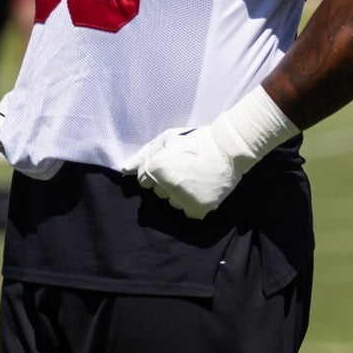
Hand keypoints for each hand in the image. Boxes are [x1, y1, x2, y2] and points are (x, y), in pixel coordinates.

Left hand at [127, 86, 296, 220]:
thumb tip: (124, 170)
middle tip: (186, 170)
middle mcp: (167, 185)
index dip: (156, 173)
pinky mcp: (199, 207)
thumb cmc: (194, 141)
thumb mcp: (166, 140)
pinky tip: (202, 189)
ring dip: (180, 195)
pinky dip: (193, 204)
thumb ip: (143, 155)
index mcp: (156, 168)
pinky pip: (188, 212)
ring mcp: (183, 198)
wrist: (228, 148)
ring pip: (173, 203)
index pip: (144, 181)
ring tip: (195, 179)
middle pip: (158, 193)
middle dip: (167, 183)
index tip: (172, 164)